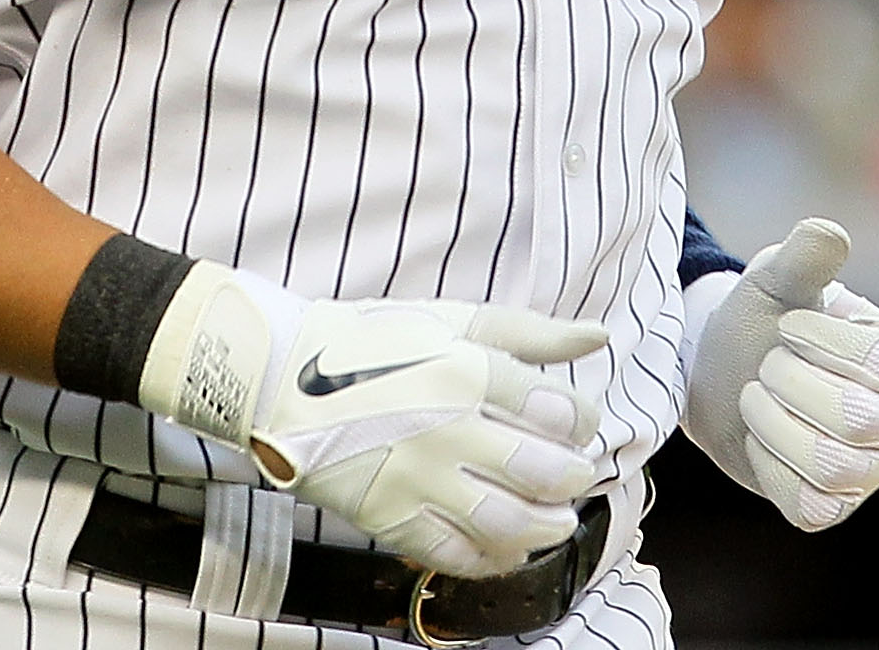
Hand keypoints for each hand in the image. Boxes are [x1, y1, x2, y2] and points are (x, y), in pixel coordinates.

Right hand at [139, 266, 608, 577]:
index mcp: (469, 371)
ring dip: (546, 526)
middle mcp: (450, 428)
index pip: (558, 411)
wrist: (280, 376)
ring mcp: (419, 479)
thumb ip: (531, 333)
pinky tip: (507, 546)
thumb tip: (597, 336)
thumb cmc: (372, 342)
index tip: (576, 423)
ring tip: (554, 518)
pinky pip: (455, 553)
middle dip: (574, 476)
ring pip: (507, 521)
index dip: (581, 421)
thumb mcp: (453, 320)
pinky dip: (492, 558)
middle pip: (543, 470)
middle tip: (575, 474)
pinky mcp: (390, 517)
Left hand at [681, 218, 878, 530]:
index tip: (788, 327)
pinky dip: (769, 466)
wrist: (725, 373)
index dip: (821, 343)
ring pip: (830, 464)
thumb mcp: (779, 280)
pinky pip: (807, 504)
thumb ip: (805, 256)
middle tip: (766, 365)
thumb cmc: (764, 321)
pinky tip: (760, 439)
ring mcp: (872, 471)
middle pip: (856, 419)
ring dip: (773, 423)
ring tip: (755, 398)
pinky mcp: (834, 507)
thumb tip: (829, 233)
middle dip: (789, 383)